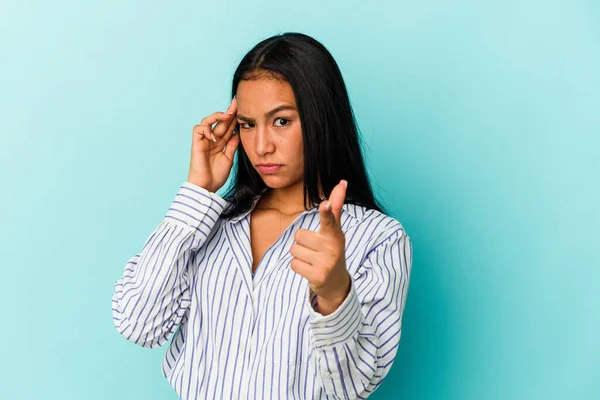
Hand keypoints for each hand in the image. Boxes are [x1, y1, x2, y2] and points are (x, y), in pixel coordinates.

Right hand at [187, 96, 239, 191]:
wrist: (206, 187)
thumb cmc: (216, 176)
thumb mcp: (229, 158)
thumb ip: (232, 145)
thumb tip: (237, 133)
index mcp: (220, 143)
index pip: (227, 127)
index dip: (234, 118)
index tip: (243, 110)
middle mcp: (212, 140)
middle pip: (220, 122)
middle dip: (229, 112)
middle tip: (237, 103)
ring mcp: (203, 141)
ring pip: (208, 121)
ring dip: (217, 117)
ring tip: (227, 116)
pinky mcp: (196, 144)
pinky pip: (198, 129)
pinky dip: (206, 129)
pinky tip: (214, 135)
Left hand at [289, 179, 350, 314]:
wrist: (336, 282)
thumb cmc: (332, 249)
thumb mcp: (335, 230)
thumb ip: (335, 207)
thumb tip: (342, 182)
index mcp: (336, 234)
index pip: (330, 220)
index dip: (326, 211)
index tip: (325, 204)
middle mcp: (332, 248)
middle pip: (299, 235)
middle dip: (303, 243)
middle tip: (316, 250)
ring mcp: (326, 263)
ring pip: (294, 250)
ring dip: (300, 255)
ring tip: (313, 260)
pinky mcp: (317, 276)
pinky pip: (294, 264)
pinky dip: (298, 267)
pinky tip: (310, 269)